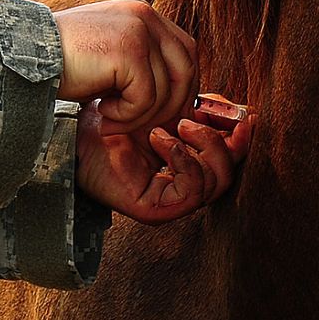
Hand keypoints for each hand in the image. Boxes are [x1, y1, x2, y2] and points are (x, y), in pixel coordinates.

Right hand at [51, 0, 196, 141]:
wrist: (23, 56)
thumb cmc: (62, 64)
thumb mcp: (108, 58)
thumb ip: (140, 65)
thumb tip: (176, 98)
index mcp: (141, 14)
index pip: (185, 52)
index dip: (182, 87)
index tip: (163, 115)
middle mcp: (145, 16)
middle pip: (185, 70)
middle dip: (170, 107)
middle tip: (142, 127)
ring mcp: (138, 30)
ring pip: (165, 91)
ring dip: (139, 117)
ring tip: (110, 120)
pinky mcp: (129, 50)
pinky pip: (145, 99)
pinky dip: (126, 116)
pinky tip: (101, 113)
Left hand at [75, 97, 252, 223]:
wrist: (77, 135)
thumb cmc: (115, 121)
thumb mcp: (168, 109)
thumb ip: (200, 111)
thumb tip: (241, 109)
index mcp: (189, 164)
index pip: (230, 158)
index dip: (239, 135)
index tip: (241, 113)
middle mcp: (183, 186)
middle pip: (229, 173)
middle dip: (226, 141)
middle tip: (202, 115)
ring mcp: (171, 201)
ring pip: (218, 182)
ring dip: (203, 145)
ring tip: (177, 124)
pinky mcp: (158, 210)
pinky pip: (193, 190)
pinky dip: (183, 159)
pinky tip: (160, 138)